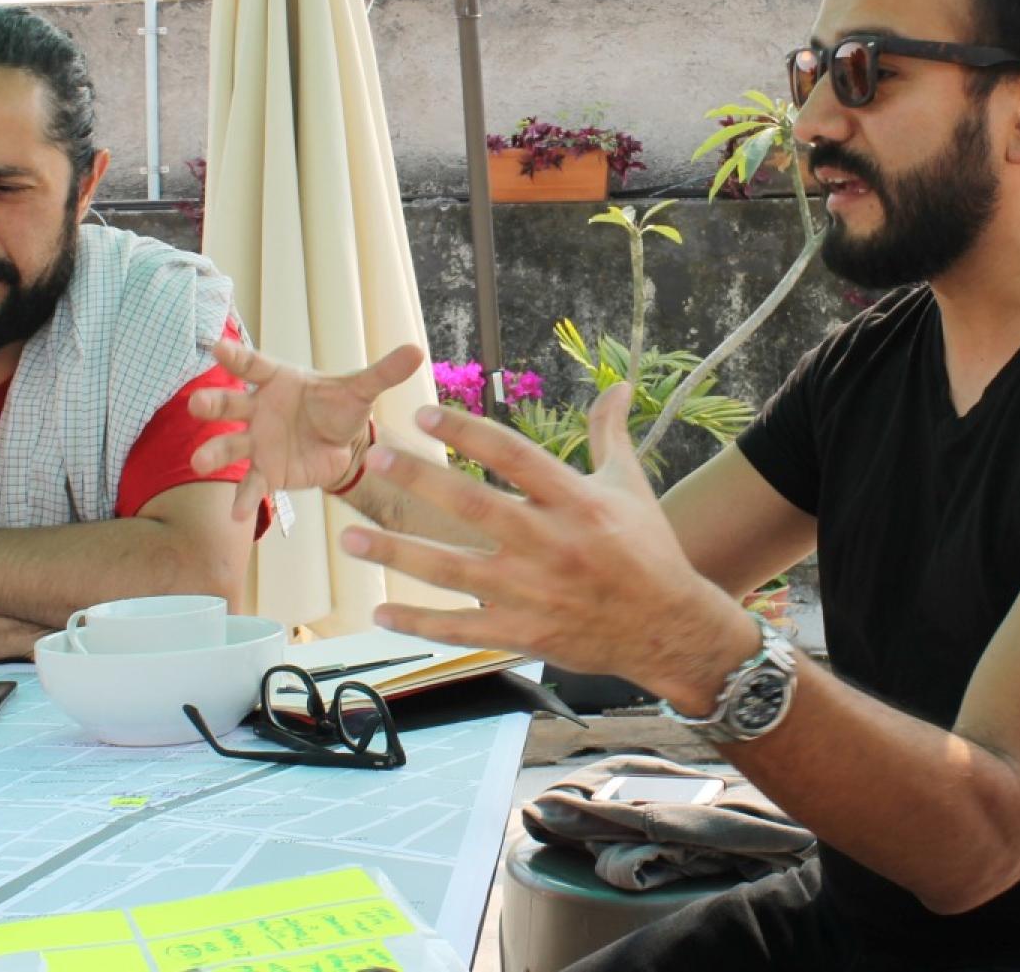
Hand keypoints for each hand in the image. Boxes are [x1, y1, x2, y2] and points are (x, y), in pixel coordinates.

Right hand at [189, 341, 424, 521]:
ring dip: (214, 453)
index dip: (235, 355)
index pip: (253, 365)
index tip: (217, 347)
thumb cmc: (342, 408)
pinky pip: (251, 484)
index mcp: (278, 380)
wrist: (343, 446)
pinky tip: (239, 516)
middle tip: (197, 406)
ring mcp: (257, 441)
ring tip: (200, 462)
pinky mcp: (265, 470)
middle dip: (213, 405)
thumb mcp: (362, 391)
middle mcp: (259, 408)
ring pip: (230, 445)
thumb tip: (417, 349)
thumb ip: (383, 372)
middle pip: (230, 404)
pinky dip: (244, 499)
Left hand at [340, 384, 757, 711]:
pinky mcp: (524, 633)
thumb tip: (615, 386)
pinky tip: (381, 612)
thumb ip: (609, 435)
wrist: (668, 629)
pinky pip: (462, 628)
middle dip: (419, 481)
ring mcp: (533, 593)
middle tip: (373, 456)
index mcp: (577, 502)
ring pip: (453, 571)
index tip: (425, 413)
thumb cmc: (648, 551)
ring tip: (350, 540)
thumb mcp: (630, 487)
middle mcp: (551, 544)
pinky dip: (419, 623)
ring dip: (397, 555)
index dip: (468, 433)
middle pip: (474, 506)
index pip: (514, 456)